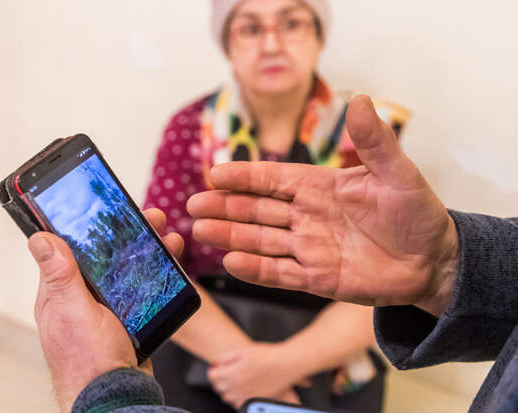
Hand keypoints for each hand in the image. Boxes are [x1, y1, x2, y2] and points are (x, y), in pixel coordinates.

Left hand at [28, 208, 183, 412]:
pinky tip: (169, 265)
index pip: (73, 248)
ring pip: (127, 271)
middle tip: (151, 217)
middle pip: (105, 256)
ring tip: (169, 237)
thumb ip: (60, 275)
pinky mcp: (127, 320)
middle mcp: (82, 298)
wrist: (117, 398)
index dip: (91, 226)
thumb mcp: (73, 311)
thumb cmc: (88, 361)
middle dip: (128, 234)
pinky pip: (140, 290)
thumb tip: (38, 238)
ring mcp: (105, 310)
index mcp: (61, 292)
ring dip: (148, 251)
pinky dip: (155, 275)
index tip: (108, 206)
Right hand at [188, 95, 457, 315]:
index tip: (215, 172)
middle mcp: (306, 216)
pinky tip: (232, 262)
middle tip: (194, 204)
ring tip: (201, 230)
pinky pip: (280, 273)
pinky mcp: (316, 278)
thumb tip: (360, 99)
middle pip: (257, 209)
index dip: (244, 176)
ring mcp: (309, 247)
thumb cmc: (416, 213)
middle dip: (225, 205)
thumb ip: (373, 142)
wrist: (432, 261)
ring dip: (230, 235)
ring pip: (260, 240)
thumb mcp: (397, 173)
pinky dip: (256, 270)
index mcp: (319, 187)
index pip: (273, 179)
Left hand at [208, 342, 310, 407]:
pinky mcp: (255, 401)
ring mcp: (246, 396)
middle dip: (221, 380)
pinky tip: (245, 388)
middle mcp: (238, 388)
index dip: (215, 370)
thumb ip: (226, 357)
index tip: (218, 368)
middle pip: (219, 388)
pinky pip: (238, 404)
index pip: (213, 376)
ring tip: (237, 380)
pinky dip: (238, 397)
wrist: (286, 364)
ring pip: (228, 398)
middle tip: (228, 372)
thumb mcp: (243, 350)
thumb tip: (218, 365)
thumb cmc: (267, 355)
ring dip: (229, 390)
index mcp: (232, 374)